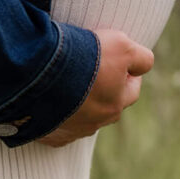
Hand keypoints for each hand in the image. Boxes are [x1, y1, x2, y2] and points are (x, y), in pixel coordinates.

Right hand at [37, 28, 153, 146]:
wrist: (35, 71)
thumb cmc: (83, 57)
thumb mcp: (121, 45)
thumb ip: (141, 57)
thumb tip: (143, 65)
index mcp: (114, 105)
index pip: (131, 90)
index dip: (128, 74)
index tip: (121, 63)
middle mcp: (94, 123)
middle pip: (105, 107)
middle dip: (104, 91)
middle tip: (93, 71)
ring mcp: (67, 131)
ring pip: (78, 117)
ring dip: (77, 102)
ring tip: (66, 82)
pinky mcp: (44, 133)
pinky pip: (53, 125)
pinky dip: (53, 112)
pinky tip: (46, 98)